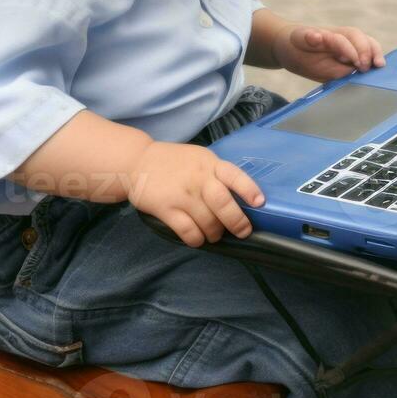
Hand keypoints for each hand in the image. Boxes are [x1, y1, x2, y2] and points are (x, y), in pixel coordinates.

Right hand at [126, 141, 264, 246]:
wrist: (137, 162)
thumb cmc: (174, 162)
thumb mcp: (199, 158)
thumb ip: (217, 173)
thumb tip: (241, 198)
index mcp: (210, 164)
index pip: (234, 176)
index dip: (249, 190)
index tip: (259, 203)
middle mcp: (198, 179)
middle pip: (223, 203)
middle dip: (237, 221)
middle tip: (242, 231)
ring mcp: (182, 195)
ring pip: (207, 222)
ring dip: (215, 233)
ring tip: (215, 234)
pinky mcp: (166, 209)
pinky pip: (187, 231)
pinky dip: (196, 239)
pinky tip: (197, 238)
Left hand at [272, 24, 385, 81]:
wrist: (292, 47)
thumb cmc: (295, 44)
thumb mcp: (296, 41)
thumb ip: (307, 38)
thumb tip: (317, 36)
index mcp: (327, 34)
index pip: (341, 39)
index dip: (349, 50)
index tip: (355, 63)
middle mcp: (341, 37)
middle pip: (359, 38)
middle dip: (365, 51)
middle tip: (365, 67)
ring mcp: (349, 44)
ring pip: (367, 43)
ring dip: (375, 53)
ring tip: (379, 66)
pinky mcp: (352, 55)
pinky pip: (367, 53)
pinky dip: (375, 59)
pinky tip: (379, 70)